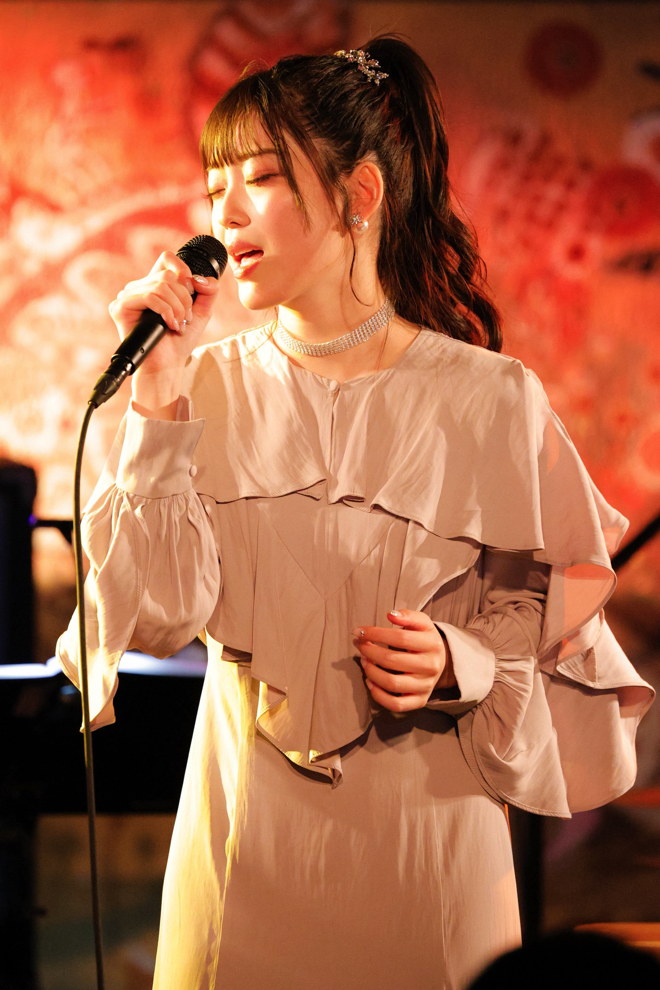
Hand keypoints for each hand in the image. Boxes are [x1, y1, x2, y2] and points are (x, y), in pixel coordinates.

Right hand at [108, 250, 220, 409]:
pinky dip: (166, 311)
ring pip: (160, 285)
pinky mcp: (120, 307)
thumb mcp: (201, 312)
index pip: (167, 259)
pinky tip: (169, 325)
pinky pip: (149, 296)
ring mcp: (127, 297)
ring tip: (179, 324)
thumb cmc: (180, 341)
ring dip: (177, 307)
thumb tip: (201, 277)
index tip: (192, 292)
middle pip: (168, 275)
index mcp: (154, 285)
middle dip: (185, 299)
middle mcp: (138, 288)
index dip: (183, 270)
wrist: (168, 365)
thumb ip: (208, 291)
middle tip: (186, 318)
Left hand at [353, 609, 455, 712]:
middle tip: (359, 646)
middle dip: (369, 651)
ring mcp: (426, 686)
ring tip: (364, 661)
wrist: (440, 662)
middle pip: (392, 660)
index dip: (375, 634)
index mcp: (432, 644)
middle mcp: (431, 666)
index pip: (400, 638)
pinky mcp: (420, 701)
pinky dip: (379, 695)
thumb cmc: (424, 640)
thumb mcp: (422, 623)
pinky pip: (396, 704)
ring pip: (392, 683)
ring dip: (371, 672)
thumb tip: (391, 615)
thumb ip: (408, 615)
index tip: (359, 631)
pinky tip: (370, 682)